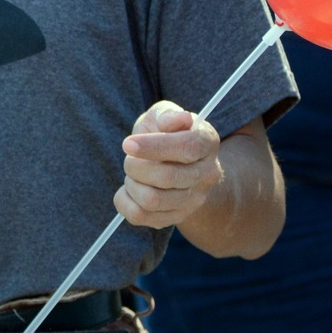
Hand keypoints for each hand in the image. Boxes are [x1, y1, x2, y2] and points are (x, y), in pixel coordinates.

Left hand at [114, 101, 223, 230]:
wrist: (175, 162)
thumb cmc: (165, 132)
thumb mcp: (164, 115)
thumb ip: (168, 115)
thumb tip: (181, 119)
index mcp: (207, 142)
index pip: (187, 148)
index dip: (154, 146)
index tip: (127, 144)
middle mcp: (207, 174)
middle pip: (167, 177)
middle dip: (135, 165)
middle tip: (129, 158)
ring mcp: (193, 200)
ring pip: (152, 200)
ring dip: (131, 183)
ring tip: (133, 173)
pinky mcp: (175, 217)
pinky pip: (140, 216)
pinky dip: (124, 200)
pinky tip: (130, 188)